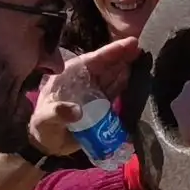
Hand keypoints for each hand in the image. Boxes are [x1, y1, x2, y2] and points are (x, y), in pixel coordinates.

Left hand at [30, 39, 140, 155]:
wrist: (49, 145)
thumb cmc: (43, 128)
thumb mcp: (45, 120)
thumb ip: (57, 113)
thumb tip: (76, 111)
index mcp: (70, 76)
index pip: (94, 59)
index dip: (112, 51)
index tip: (131, 43)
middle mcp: (85, 80)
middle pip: (108, 66)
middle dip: (125, 57)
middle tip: (145, 50)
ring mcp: (94, 92)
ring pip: (114, 77)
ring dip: (128, 70)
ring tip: (146, 63)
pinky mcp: (101, 105)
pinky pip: (116, 92)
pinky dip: (126, 87)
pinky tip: (138, 82)